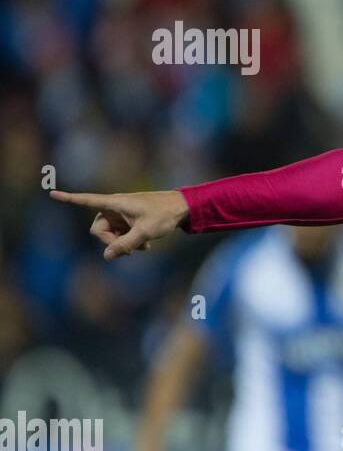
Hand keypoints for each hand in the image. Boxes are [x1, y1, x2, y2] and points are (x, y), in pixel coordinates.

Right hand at [50, 189, 189, 260]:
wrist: (183, 208)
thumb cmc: (164, 214)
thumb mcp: (145, 231)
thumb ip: (125, 244)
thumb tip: (107, 256)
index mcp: (115, 203)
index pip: (87, 200)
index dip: (69, 199)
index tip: (52, 194)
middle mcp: (114, 207)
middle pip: (98, 229)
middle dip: (111, 242)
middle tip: (128, 252)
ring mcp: (121, 215)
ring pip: (110, 235)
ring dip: (123, 244)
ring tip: (143, 247)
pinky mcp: (128, 220)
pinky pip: (120, 235)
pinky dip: (130, 241)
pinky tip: (145, 245)